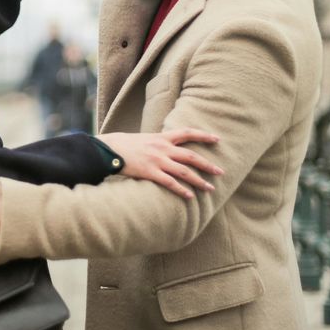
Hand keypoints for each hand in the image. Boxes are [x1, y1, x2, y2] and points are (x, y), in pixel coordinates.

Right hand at [98, 129, 222, 199]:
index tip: (217, 139)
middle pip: (191, 156)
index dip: (203, 135)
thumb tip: (168, 147)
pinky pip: (170, 182)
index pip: (187, 133)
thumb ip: (158, 143)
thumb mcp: (144, 139)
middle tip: (220, 172)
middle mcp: (162, 148)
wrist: (109, 150)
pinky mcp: (150, 172)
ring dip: (199, 181)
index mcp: (162, 138)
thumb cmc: (125, 145)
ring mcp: (157, 160)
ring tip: (210, 188)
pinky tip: (190, 196)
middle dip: (207, 164)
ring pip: (184, 171)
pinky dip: (182, 190)